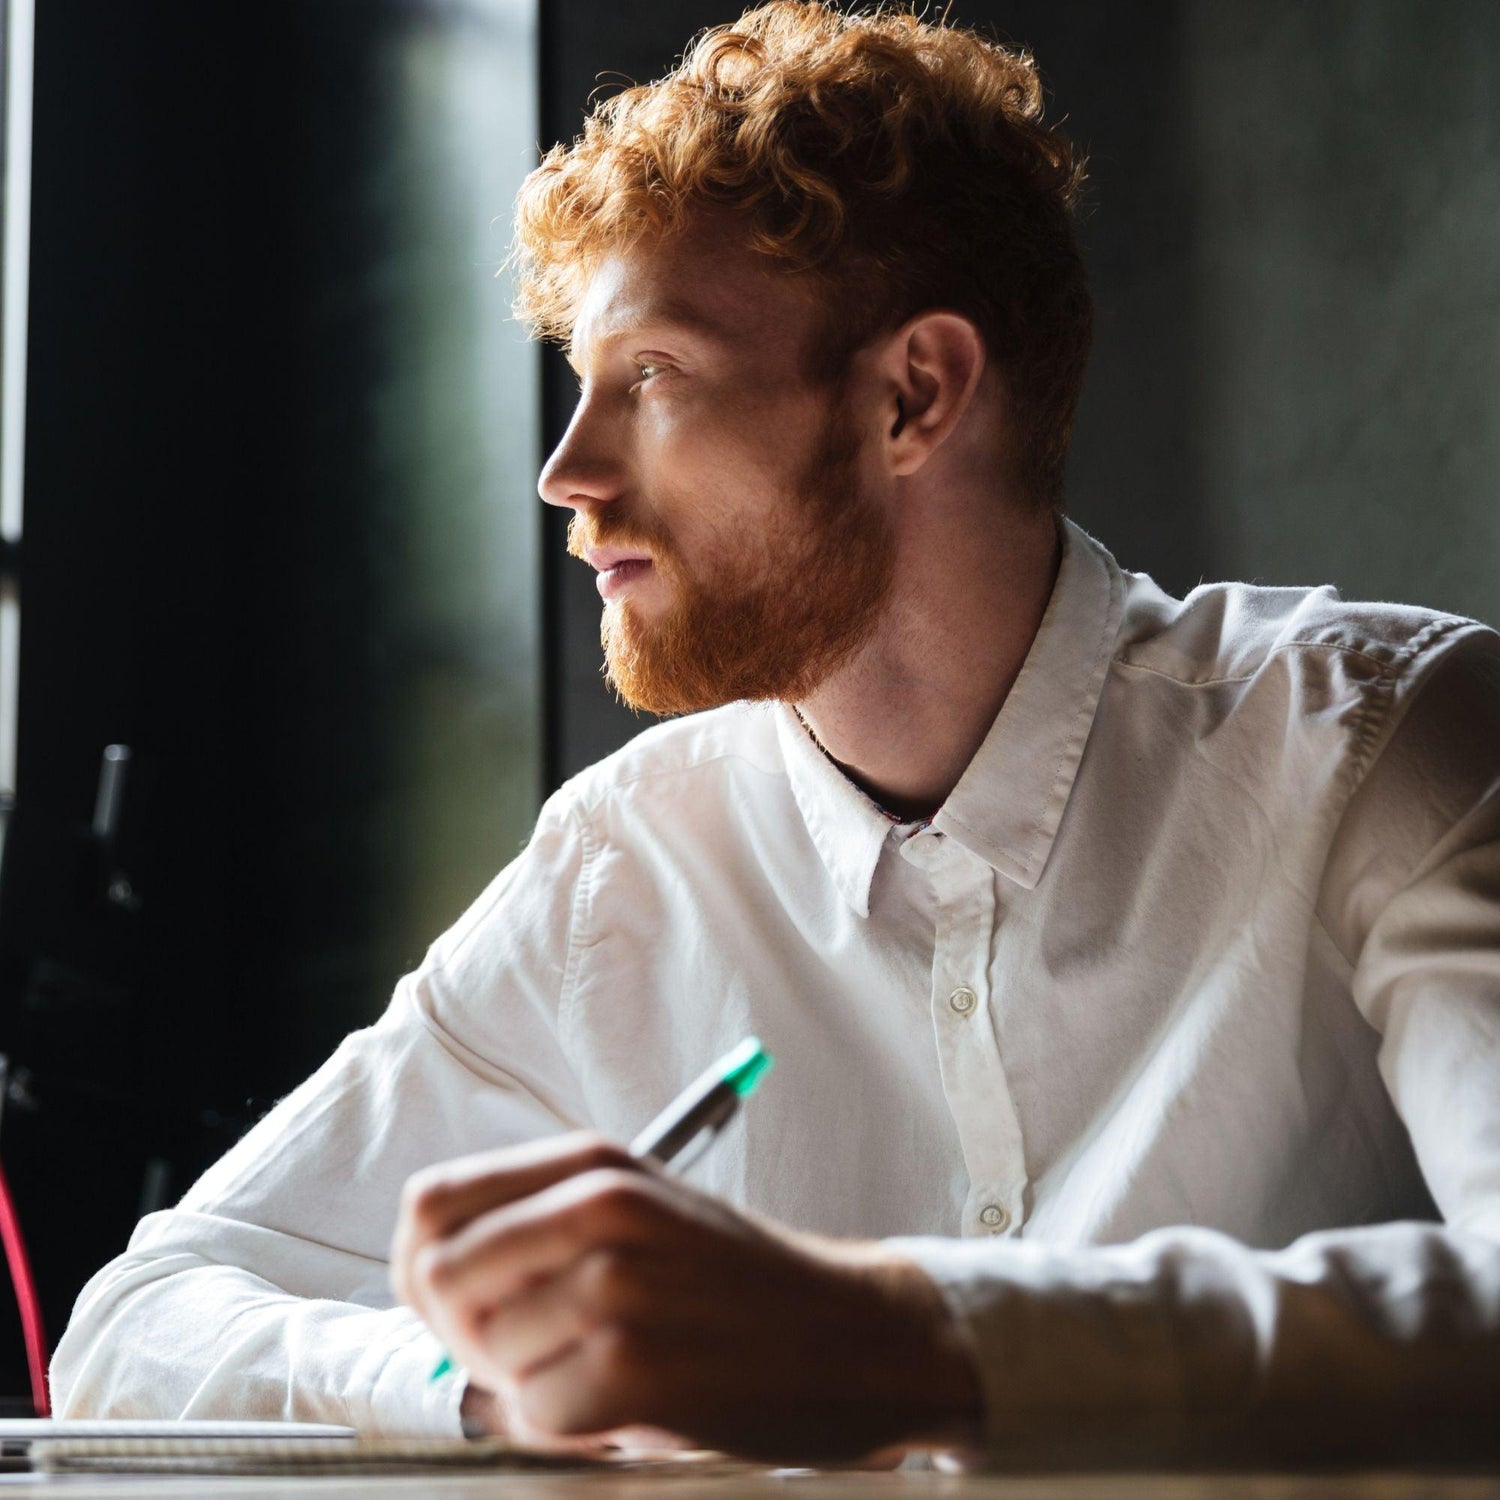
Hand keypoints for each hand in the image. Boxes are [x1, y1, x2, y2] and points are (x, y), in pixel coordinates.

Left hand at [390, 1132, 981, 1462]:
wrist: (853, 1334)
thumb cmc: (736, 1284)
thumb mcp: (641, 1215)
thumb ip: (539, 1227)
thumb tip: (425, 1277)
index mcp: (592, 1163)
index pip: (432, 1203)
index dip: (428, 1264)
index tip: (466, 1302)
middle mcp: (598, 1208)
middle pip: (440, 1280)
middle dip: (472, 1335)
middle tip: (544, 1352)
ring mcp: (617, 1286)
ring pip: (488, 1359)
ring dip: (536, 1385)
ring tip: (611, 1372)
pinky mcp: (636, 1367)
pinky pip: (536, 1418)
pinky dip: (571, 1429)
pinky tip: (629, 1407)